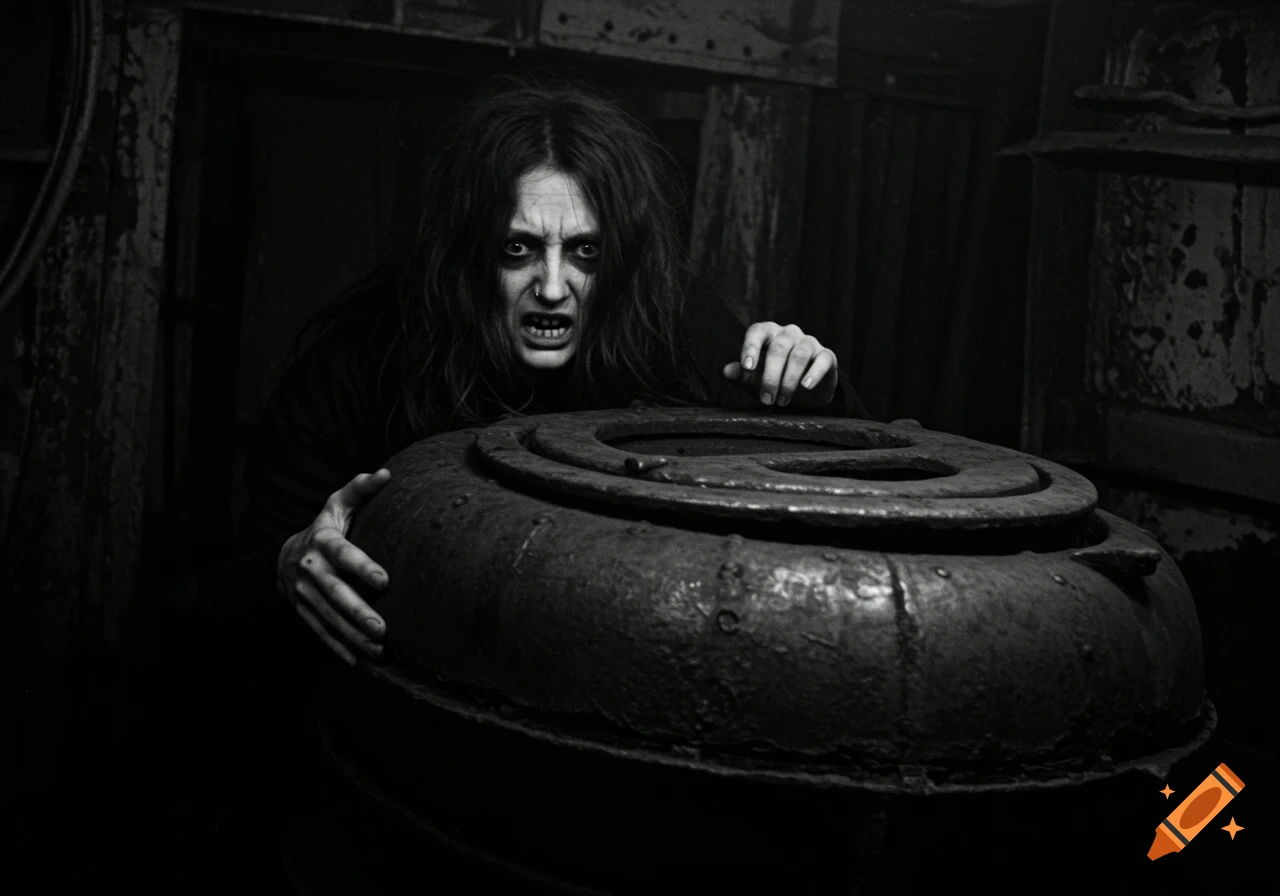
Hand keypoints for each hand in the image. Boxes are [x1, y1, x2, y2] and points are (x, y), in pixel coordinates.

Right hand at [277, 469, 391, 665]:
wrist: (284, 556)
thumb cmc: (325, 527)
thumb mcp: (338, 504)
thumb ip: (360, 489)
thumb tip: (386, 474)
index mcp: (322, 541)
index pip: (343, 554)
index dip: (362, 567)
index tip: (384, 580)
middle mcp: (310, 569)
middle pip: (334, 594)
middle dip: (358, 613)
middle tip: (383, 629)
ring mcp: (303, 594)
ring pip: (328, 618)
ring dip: (353, 637)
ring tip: (379, 650)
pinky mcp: (302, 612)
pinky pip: (319, 633)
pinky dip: (337, 649)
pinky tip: (357, 663)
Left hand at [722, 322, 837, 408]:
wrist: (804, 395)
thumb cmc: (774, 381)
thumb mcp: (754, 381)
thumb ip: (742, 375)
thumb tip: (727, 371)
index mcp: (768, 334)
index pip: (757, 331)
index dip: (750, 347)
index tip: (747, 368)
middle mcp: (788, 334)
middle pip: (778, 348)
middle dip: (771, 377)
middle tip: (766, 400)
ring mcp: (809, 342)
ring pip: (799, 355)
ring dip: (789, 381)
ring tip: (782, 402)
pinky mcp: (827, 355)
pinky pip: (822, 360)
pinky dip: (814, 373)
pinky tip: (806, 386)